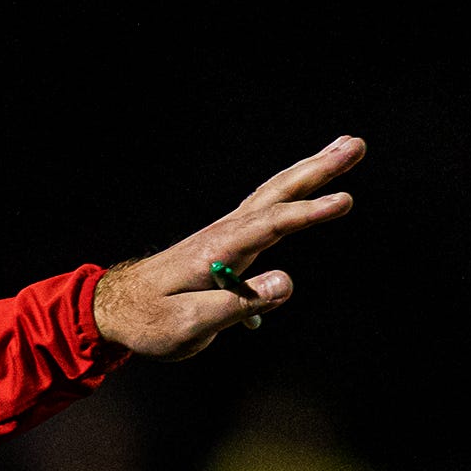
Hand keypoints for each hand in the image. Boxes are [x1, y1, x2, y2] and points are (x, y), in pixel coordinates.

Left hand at [91, 137, 363, 361]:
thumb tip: (286, 283)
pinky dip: (293, 188)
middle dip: (318, 170)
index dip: (307, 213)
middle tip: (355, 144)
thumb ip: (236, 306)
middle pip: (276, 194)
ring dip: (312, 169)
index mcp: (217, 251)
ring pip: (274, 194)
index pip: (268, 226)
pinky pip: (268, 207)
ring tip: (347, 146)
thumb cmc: (149, 321)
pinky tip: (310, 180)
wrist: (114, 309)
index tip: (343, 201)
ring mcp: (226, 233)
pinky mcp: (228, 240)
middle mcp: (224, 233)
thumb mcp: (188, 325)